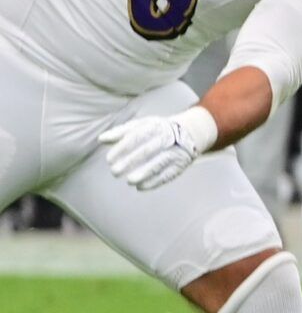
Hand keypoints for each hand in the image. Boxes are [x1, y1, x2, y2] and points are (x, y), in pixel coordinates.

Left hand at [99, 107, 217, 190]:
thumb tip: (101, 139)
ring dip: (144, 173)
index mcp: (155, 126)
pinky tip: (141, 187)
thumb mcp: (141, 125)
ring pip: (160, 163)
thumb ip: (121, 132)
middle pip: (148, 150)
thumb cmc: (158, 130)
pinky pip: (168, 174)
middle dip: (131, 161)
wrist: (189, 133)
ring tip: (129, 181)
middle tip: (115, 171)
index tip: (109, 159)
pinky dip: (155, 182)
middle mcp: (167, 138)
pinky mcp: (181, 165)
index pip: (136, 137)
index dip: (122, 148)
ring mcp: (175, 152)